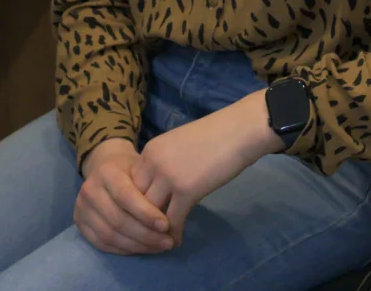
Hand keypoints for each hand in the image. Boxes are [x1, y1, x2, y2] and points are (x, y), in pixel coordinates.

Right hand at [74, 138, 173, 254]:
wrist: (106, 167)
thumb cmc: (131, 169)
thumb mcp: (142, 169)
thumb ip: (151, 189)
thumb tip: (172, 217)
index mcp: (106, 172)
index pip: (125, 196)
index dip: (145, 213)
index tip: (166, 225)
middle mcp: (89, 190)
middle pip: (117, 219)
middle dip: (145, 235)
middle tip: (167, 242)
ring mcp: (81, 208)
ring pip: (110, 235)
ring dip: (137, 246)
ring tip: (158, 247)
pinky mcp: (80, 224)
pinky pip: (102, 244)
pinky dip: (124, 250)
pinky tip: (142, 249)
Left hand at [132, 89, 284, 245]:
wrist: (239, 130)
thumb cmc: (214, 135)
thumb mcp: (178, 146)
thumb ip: (164, 164)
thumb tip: (160, 189)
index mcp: (150, 150)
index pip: (131, 184)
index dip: (136, 203)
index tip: (146, 215)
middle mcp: (153, 162)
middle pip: (135, 200)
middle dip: (142, 219)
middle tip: (151, 233)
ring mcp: (169, 176)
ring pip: (150, 214)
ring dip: (155, 231)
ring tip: (163, 240)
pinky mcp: (187, 191)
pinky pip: (172, 221)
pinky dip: (174, 234)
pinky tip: (179, 239)